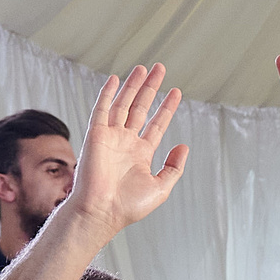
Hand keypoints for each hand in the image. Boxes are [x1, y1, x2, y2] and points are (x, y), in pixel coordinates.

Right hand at [69, 66, 187, 231]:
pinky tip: (116, 79)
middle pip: (140, 108)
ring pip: (124, 103)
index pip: (156, 124)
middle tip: (161, 69)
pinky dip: (108, 93)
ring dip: (134, 85)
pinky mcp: (96, 134)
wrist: (103, 211)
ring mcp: (110, 136)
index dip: (167, 108)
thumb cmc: (129, 206)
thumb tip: (184, 146)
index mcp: (141, 153)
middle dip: (151, 88)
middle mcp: (125, 142)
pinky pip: (102, 109)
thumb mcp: (161, 187)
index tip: (176, 92)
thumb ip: (174, 167)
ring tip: (145, 68)